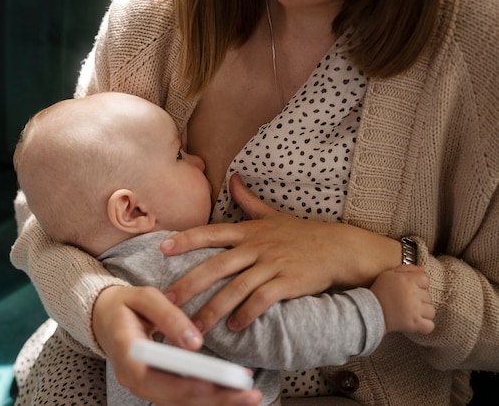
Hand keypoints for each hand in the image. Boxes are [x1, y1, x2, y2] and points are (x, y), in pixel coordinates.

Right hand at [93, 286, 262, 405]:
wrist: (105, 316)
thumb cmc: (125, 305)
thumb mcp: (143, 297)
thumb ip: (168, 316)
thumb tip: (194, 342)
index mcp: (127, 355)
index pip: (156, 378)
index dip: (185, 384)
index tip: (212, 385)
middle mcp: (134, 379)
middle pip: (175, 397)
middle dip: (215, 398)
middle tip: (248, 394)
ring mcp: (145, 386)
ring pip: (182, 402)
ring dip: (217, 401)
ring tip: (249, 395)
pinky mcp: (157, 386)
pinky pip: (183, 397)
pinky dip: (209, 397)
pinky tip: (233, 394)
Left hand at [162, 174, 400, 332]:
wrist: (341, 248)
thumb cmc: (304, 234)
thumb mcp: (274, 215)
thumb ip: (249, 200)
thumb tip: (233, 177)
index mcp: (249, 231)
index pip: (211, 232)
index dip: (186, 240)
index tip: (162, 249)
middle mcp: (257, 246)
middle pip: (216, 265)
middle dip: (189, 284)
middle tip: (166, 302)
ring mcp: (273, 264)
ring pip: (236, 288)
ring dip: (213, 310)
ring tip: (194, 327)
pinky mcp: (289, 282)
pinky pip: (262, 300)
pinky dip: (246, 314)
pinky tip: (234, 327)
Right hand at [370, 265, 435, 333]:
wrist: (368, 311)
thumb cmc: (378, 292)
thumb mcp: (388, 275)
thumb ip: (406, 269)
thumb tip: (423, 269)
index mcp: (408, 280)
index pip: (425, 280)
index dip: (419, 285)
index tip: (410, 290)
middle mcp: (414, 294)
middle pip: (428, 296)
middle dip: (420, 300)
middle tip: (406, 302)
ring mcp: (415, 310)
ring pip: (431, 311)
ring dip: (423, 313)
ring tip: (410, 313)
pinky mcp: (414, 323)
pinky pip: (430, 326)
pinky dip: (424, 326)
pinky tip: (415, 323)